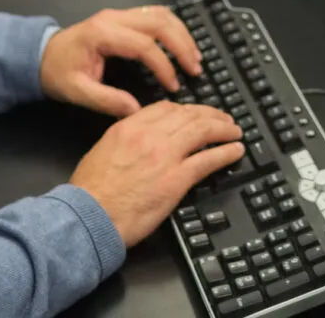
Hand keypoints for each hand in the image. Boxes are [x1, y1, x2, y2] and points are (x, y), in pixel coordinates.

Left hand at [41, 5, 205, 116]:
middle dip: (182, 45)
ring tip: (194, 56)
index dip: (163, 66)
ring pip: (161, 14)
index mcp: (102, 34)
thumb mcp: (76, 91)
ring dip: (182, 33)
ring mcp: (120, 14)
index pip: (143, 45)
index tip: (174, 86)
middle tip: (195, 68)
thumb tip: (137, 110)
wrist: (40, 55)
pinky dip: (174, 28)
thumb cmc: (57, 73)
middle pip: (159, 22)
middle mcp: (114, 18)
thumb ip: (106, 100)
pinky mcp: (124, 17)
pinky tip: (182, 44)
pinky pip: (156, 14)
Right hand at [70, 103, 242, 246]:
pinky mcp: (177, 179)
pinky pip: (208, 160)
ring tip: (235, 131)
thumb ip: (125, 138)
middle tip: (224, 118)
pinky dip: (226, 152)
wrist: (89, 216)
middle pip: (190, 115)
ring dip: (224, 129)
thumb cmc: (90, 192)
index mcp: (130, 126)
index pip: (166, 108)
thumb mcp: (103, 150)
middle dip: (211, 114)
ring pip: (203, 131)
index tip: (195, 112)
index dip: (186, 109)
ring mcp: (166, 156)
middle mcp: (150, 135)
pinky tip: (235, 151)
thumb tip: (139, 139)